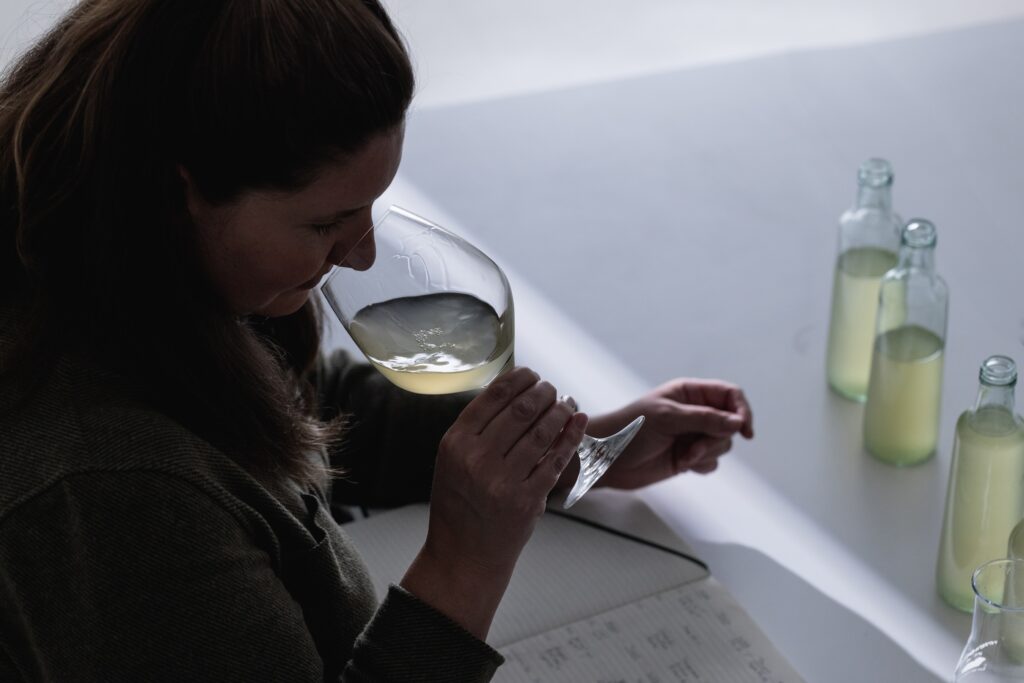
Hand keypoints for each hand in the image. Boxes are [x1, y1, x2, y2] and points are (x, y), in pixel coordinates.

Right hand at [401, 366, 586, 637]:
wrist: (463, 557)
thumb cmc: (459, 506)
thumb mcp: (452, 462)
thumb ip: (476, 431)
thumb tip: (515, 393)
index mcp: (455, 443)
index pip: (494, 396)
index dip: (519, 379)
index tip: (531, 374)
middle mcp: (477, 459)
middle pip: (522, 409)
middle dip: (544, 392)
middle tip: (552, 389)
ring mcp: (503, 481)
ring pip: (543, 431)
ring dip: (561, 411)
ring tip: (567, 404)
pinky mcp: (527, 500)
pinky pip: (557, 460)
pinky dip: (572, 437)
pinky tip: (578, 424)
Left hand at [572, 378, 752, 490]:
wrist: (607, 459)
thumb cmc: (629, 429)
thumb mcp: (668, 418)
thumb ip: (705, 419)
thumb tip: (739, 422)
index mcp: (688, 393)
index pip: (730, 395)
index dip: (742, 410)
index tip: (744, 430)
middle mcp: (694, 412)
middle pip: (730, 422)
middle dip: (718, 437)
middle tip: (695, 447)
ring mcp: (691, 434)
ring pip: (723, 444)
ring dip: (707, 452)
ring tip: (683, 456)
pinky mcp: (688, 456)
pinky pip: (711, 461)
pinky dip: (701, 465)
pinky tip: (682, 464)